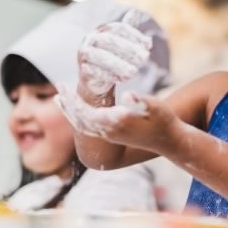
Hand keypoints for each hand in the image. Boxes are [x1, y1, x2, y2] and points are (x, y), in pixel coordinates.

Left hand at [56, 88, 178, 153]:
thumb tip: (128, 95)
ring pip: (82, 125)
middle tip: (60, 86)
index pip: (88, 114)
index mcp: (117, 124)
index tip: (65, 89)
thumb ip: (142, 101)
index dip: (74, 102)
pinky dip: (77, 117)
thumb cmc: (164, 121)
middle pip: (80, 120)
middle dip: (68, 104)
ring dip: (70, 110)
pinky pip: (88, 127)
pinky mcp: (111, 135)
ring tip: (59, 95)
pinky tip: (74, 107)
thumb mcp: (157, 108)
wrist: (168, 141)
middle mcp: (110, 133)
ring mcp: (109, 136)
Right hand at [78, 9, 152, 96]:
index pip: (119, 28)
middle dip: (129, 49)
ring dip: (119, 65)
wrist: (95, 79)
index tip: (149, 45)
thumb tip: (135, 12)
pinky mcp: (82, 70)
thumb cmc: (112, 57)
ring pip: (101, 57)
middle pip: (111, 41)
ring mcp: (84, 54)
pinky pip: (95, 72)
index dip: (135, 35)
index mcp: (102, 30)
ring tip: (134, 72)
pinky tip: (122, 80)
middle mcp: (91, 39)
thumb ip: (129, 30)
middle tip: (145, 58)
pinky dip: (109, 76)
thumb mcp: (122, 43)